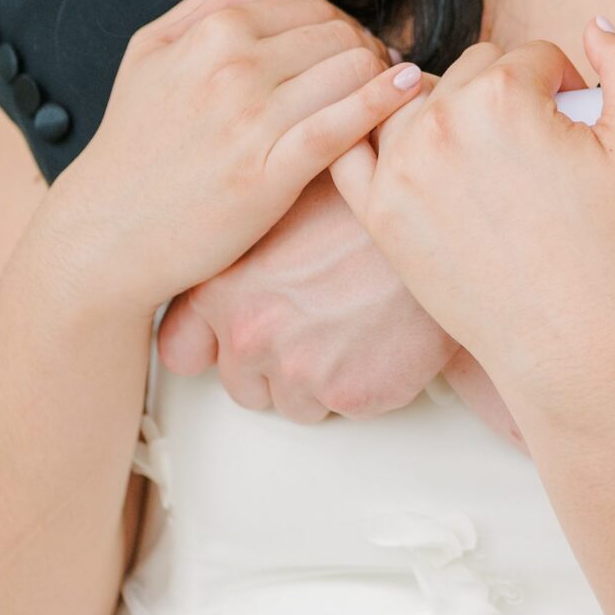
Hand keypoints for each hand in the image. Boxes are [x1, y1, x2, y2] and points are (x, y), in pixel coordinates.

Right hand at [55, 0, 424, 316]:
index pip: (313, 8)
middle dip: (366, 50)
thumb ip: (212, 4)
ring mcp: (253, 119)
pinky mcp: (271, 171)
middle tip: (374, 77)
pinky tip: (407, 89)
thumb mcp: (150, 50)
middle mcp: (233, 65)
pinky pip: (347, 122)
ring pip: (353, 69)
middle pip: (341, 35)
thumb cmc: (133, 144)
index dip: (343, 28)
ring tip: (387, 94)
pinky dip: (385, 101)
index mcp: (212, 30)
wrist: (105, 233)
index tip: (353, 53)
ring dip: (380, 76)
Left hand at [158, 173, 459, 420]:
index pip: (179, 352)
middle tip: (319, 318)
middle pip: (242, 385)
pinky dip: (365, 381)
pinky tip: (380, 335)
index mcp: (222, 289)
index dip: (211, 346)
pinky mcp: (348, 394)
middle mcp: (250, 334)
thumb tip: (209, 265)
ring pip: (295, 403)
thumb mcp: (280, 208)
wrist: (434, 216)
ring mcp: (299, 369)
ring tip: (354, 322)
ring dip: (320, 377)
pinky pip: (345, 408)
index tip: (236, 335)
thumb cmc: (361, 206)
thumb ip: (237, 253)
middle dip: (275, 364)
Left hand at [340, 21, 614, 409]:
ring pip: (420, 99)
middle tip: (536, 143)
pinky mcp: (378, 212)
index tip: (576, 120)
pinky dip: (368, 133)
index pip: (532, 55)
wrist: (568, 339)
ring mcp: (401, 167)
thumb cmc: (608, 246)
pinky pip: (353, 149)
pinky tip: (399, 138)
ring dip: (451, 108)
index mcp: (503, 97)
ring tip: (486, 151)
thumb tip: (596, 24)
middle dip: (509, 92)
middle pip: (475, 68)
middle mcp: (442, 122)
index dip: (564, 82)